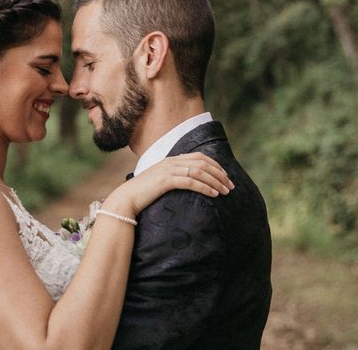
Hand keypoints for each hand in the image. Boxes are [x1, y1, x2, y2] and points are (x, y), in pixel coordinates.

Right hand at [106, 153, 233, 217]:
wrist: (126, 199)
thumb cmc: (143, 194)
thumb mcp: (161, 182)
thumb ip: (174, 178)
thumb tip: (189, 182)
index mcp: (172, 159)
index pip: (200, 157)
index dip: (216, 166)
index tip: (226, 176)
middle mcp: (172, 161)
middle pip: (203, 163)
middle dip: (220, 174)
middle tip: (231, 186)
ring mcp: (169, 169)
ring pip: (200, 171)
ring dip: (216, 181)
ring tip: (225, 191)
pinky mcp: (166, 180)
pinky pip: (191, 181)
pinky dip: (205, 187)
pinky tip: (213, 194)